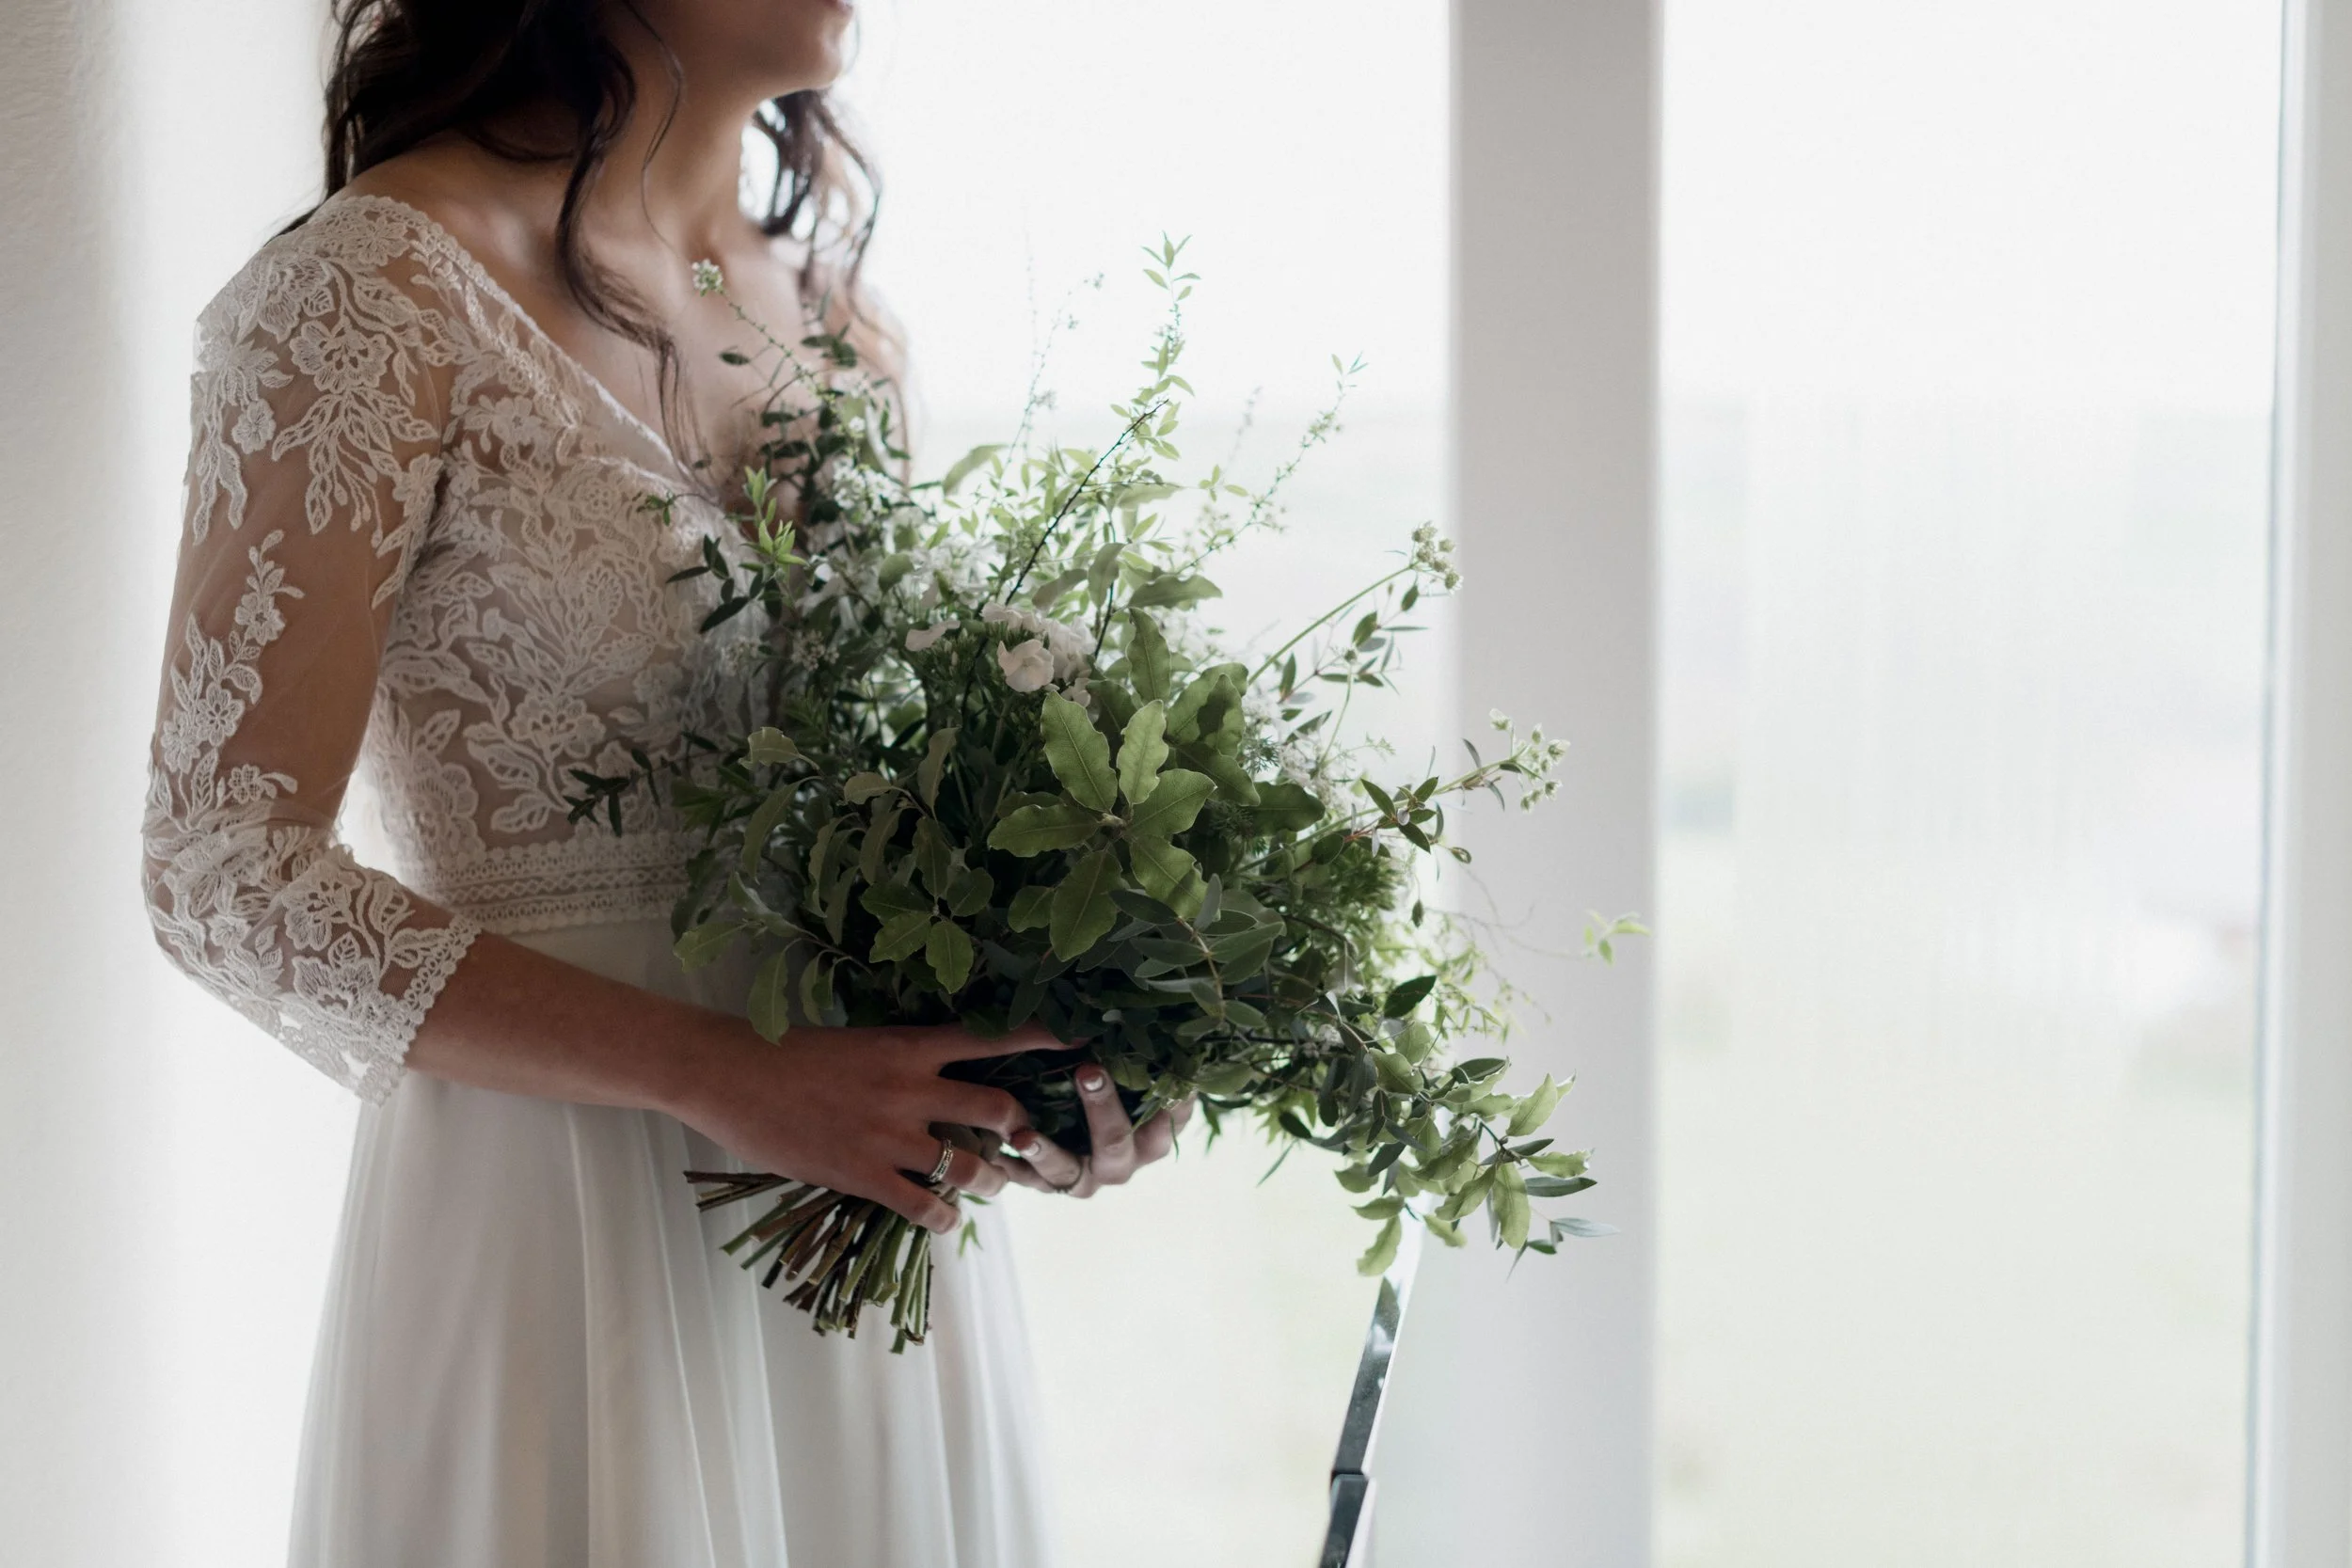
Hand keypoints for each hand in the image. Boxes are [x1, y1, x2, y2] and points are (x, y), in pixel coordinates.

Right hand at [666, 1020, 1051, 1235]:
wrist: (728, 1073)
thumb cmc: (787, 1051)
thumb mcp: (858, 1042)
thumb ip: (904, 1059)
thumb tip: (942, 1072)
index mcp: (909, 1045)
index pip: (992, 1038)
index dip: (1042, 1040)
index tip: (1080, 1041)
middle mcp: (910, 1088)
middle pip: (999, 1109)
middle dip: (1023, 1129)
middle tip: (1028, 1140)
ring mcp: (888, 1134)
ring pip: (970, 1166)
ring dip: (990, 1179)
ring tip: (989, 1183)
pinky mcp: (862, 1174)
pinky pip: (925, 1206)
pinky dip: (945, 1215)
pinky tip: (945, 1215)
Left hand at [988, 1062, 1196, 1197]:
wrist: (1057, 1110)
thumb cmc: (1100, 1075)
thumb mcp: (1120, 1062)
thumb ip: (1135, 1049)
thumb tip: (1159, 1011)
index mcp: (1150, 1134)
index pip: (1169, 1120)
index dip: (1170, 1101)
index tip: (1161, 1072)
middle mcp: (1121, 1161)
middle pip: (1117, 1145)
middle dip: (1103, 1109)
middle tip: (1088, 1071)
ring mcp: (1083, 1176)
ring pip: (1068, 1172)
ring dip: (1046, 1153)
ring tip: (1023, 1135)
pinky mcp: (1045, 1182)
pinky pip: (1026, 1179)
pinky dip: (1009, 1165)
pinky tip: (992, 1150)